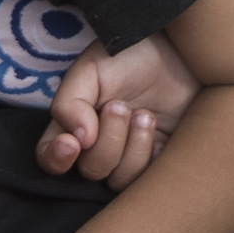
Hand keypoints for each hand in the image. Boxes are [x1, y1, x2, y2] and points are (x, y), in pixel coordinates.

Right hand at [39, 34, 200, 188]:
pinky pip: (148, 180)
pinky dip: (152, 158)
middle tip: (122, 106)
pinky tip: (161, 136)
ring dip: (134, 146)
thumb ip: (70, 103)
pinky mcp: (157, 164)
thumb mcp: (91, 69)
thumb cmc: (132, 55)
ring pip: (119, 179)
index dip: (56, 158)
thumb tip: (78, 140)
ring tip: (146, 115)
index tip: (75, 142)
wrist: (183, 52)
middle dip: (109, 139)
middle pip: (90, 170)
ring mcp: (128, 157)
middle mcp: (97, 146)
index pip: (49, 156)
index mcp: (74, 123)